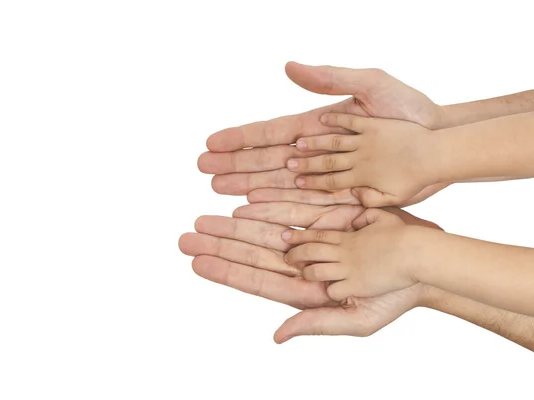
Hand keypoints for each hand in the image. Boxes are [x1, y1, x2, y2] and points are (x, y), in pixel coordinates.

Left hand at [179, 203, 439, 341]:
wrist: (425, 262)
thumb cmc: (396, 297)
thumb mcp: (357, 319)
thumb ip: (314, 324)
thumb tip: (277, 336)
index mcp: (306, 289)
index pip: (256, 279)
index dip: (225, 270)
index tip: (196, 261)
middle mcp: (303, 262)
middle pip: (251, 252)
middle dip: (219, 244)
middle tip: (186, 237)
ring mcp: (313, 237)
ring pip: (264, 228)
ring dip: (234, 223)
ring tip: (204, 218)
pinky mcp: (327, 215)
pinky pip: (292, 207)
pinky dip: (268, 204)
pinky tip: (245, 201)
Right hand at [198, 62, 448, 205]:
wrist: (439, 140)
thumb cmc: (408, 109)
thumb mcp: (370, 85)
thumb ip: (329, 79)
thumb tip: (287, 66)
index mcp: (317, 124)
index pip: (270, 133)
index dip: (240, 139)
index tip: (211, 143)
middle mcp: (315, 151)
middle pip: (267, 160)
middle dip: (234, 164)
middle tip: (203, 171)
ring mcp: (326, 175)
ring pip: (279, 183)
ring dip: (248, 186)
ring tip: (220, 190)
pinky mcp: (342, 194)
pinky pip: (304, 202)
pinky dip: (278, 205)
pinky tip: (255, 207)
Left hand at [284, 208, 419, 300]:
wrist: (418, 253)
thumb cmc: (406, 237)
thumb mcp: (384, 218)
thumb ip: (366, 219)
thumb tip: (355, 222)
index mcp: (349, 238)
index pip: (317, 236)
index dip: (299, 236)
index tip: (285, 235)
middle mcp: (345, 254)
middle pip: (310, 252)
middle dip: (295, 255)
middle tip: (286, 256)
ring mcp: (349, 270)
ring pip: (316, 272)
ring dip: (309, 273)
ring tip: (305, 273)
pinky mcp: (357, 285)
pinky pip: (334, 290)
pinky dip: (331, 291)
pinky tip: (332, 289)